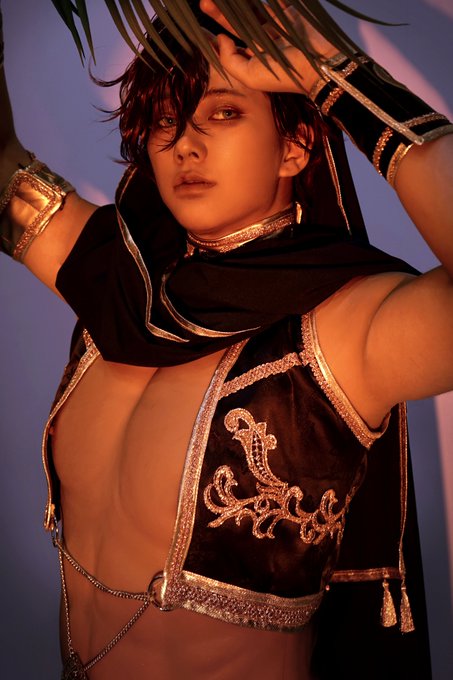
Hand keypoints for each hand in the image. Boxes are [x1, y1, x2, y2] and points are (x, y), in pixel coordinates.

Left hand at [199, 0, 337, 94]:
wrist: (320, 65)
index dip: (215, 36)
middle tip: (204, 2)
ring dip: (237, 2)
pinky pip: (274, 1)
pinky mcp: (290, 13)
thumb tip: (219, 38)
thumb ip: (229, 60)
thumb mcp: (250, 77)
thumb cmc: (284, 76)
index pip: (230, 44)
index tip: (201, 28)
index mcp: (253, 60)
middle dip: (220, 13)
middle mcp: (263, 43)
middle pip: (237, 23)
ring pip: (252, 9)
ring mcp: (277, 27)